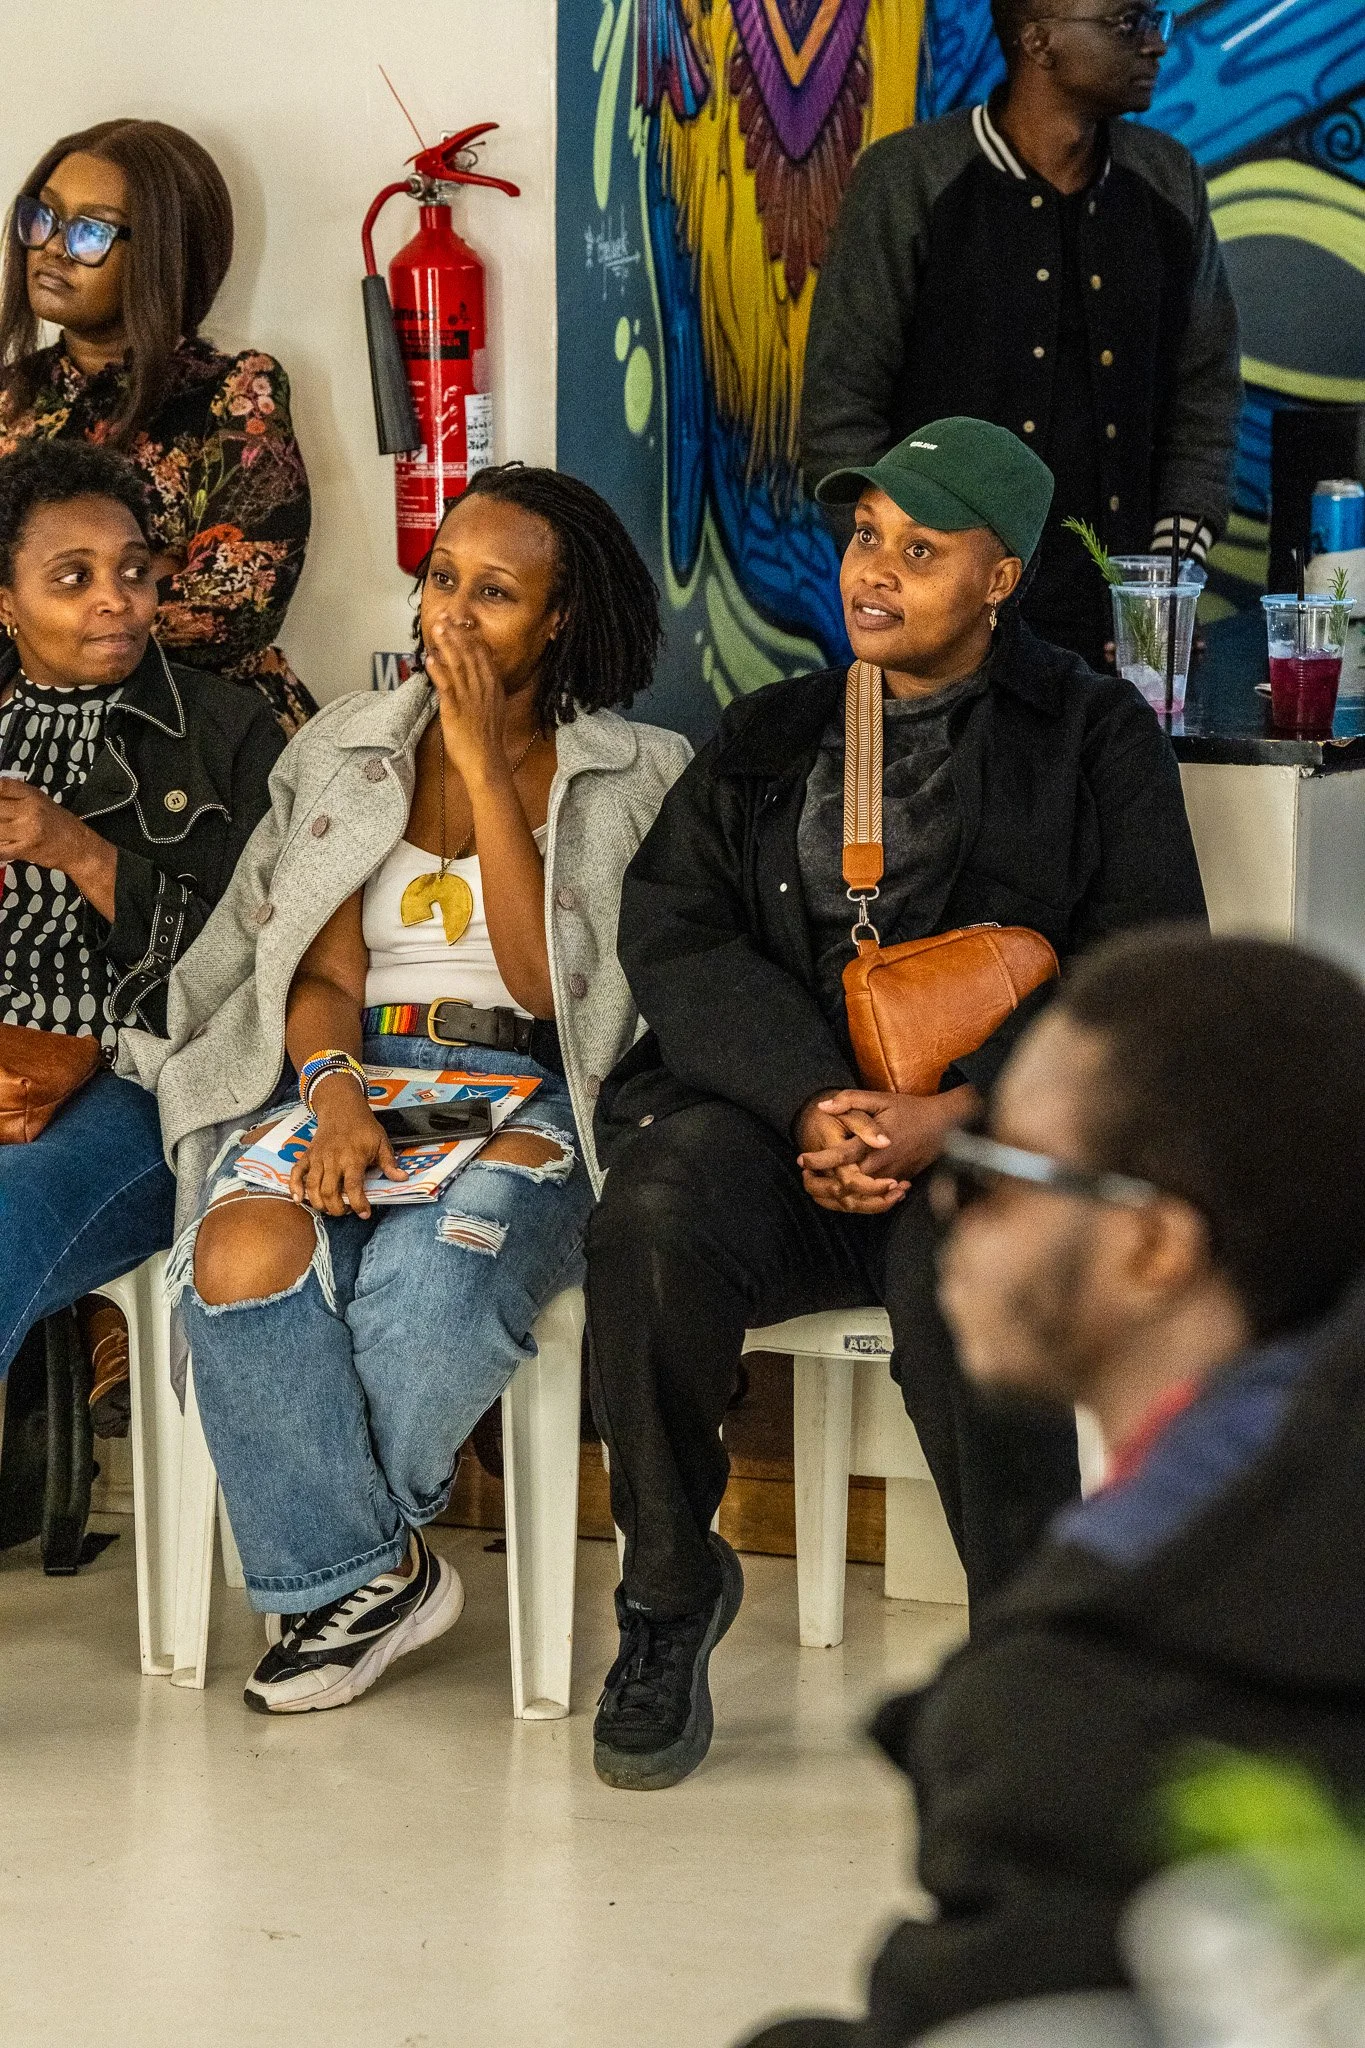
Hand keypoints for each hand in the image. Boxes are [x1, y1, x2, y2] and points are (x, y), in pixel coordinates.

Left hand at [0, 779, 95, 871]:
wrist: (79, 847)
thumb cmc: (59, 824)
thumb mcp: (41, 801)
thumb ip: (18, 796)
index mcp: (32, 795)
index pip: (2, 786)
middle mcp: (30, 809)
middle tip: (3, 821)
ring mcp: (28, 829)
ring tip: (5, 834)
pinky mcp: (27, 848)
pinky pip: (1, 849)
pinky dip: (0, 849)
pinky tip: (4, 847)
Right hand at [288, 1072, 407, 1217]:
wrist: (342, 1107)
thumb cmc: (364, 1127)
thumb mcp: (382, 1142)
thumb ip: (389, 1163)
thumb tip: (402, 1178)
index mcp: (353, 1158)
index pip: (353, 1187)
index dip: (358, 1204)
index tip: (364, 1213)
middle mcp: (333, 1160)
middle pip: (329, 1192)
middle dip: (337, 1208)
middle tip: (345, 1211)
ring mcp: (318, 1158)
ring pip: (313, 1186)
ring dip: (319, 1203)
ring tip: (329, 1208)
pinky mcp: (307, 1155)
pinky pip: (296, 1173)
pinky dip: (294, 1187)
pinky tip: (298, 1199)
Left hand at [424, 618, 506, 788]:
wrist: (486, 760)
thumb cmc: (487, 738)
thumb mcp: (494, 708)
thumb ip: (486, 689)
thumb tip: (477, 674)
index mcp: (493, 687)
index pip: (482, 655)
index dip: (470, 637)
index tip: (460, 623)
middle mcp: (483, 688)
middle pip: (469, 655)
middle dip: (456, 634)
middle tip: (445, 618)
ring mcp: (469, 698)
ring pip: (457, 665)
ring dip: (446, 645)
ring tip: (436, 630)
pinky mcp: (455, 710)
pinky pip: (446, 686)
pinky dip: (438, 670)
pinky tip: (430, 659)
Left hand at [795, 1085, 978, 1213]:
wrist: (945, 1125)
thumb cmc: (910, 1110)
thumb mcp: (879, 1099)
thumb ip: (850, 1101)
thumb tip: (822, 1107)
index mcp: (872, 1144)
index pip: (838, 1158)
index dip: (817, 1160)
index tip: (801, 1159)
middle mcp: (880, 1165)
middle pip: (845, 1184)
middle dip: (822, 1183)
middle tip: (806, 1176)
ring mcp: (891, 1178)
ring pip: (859, 1197)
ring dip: (837, 1194)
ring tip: (819, 1186)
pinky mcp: (899, 1184)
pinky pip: (874, 1199)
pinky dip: (857, 1198)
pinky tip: (843, 1191)